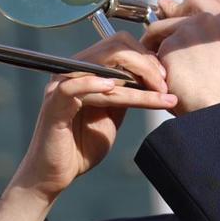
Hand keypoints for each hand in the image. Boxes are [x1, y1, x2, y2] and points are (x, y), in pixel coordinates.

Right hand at [0, 34, 176, 220]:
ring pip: (103, 66)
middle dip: (146, 64)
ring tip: (158, 93)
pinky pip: (73, 88)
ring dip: (136, 79)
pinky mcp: (54, 107)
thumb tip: (153, 78)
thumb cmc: (81, 146)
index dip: (146, 56)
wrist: (55, 176)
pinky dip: (93, 84)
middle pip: (114, 47)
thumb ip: (126, 93)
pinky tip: (113, 88)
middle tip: (165, 85)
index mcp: (85, 70)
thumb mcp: (113, 114)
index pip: (119, 44)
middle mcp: (72, 71)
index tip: (165, 77)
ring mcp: (61, 86)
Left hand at [141, 0, 219, 112]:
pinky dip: (149, 57)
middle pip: (184, 7)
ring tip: (150, 53)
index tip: (181, 15)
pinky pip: (152, 47)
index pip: (205, 5)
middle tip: (163, 22)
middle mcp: (209, 20)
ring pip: (162, 27)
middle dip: (172, 12)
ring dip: (155, 38)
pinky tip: (150, 69)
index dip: (191, 12)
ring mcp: (188, 31)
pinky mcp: (170, 45)